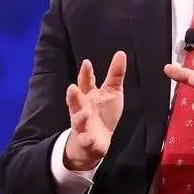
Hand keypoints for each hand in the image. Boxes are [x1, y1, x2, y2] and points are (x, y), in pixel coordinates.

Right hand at [64, 51, 126, 170]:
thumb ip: (115, 74)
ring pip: (77, 120)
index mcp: (88, 94)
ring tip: (84, 113)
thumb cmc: (103, 112)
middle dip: (73, 95)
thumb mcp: (112, 92)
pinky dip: (85, 138)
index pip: (86, 82)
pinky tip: (88, 137)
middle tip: (73, 87)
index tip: (87, 63)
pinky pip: (85, 139)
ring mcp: (82, 124)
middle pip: (76, 100)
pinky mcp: (86, 139)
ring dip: (79, 116)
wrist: (98, 140)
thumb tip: (121, 52)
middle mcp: (82, 107)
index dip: (86, 73)